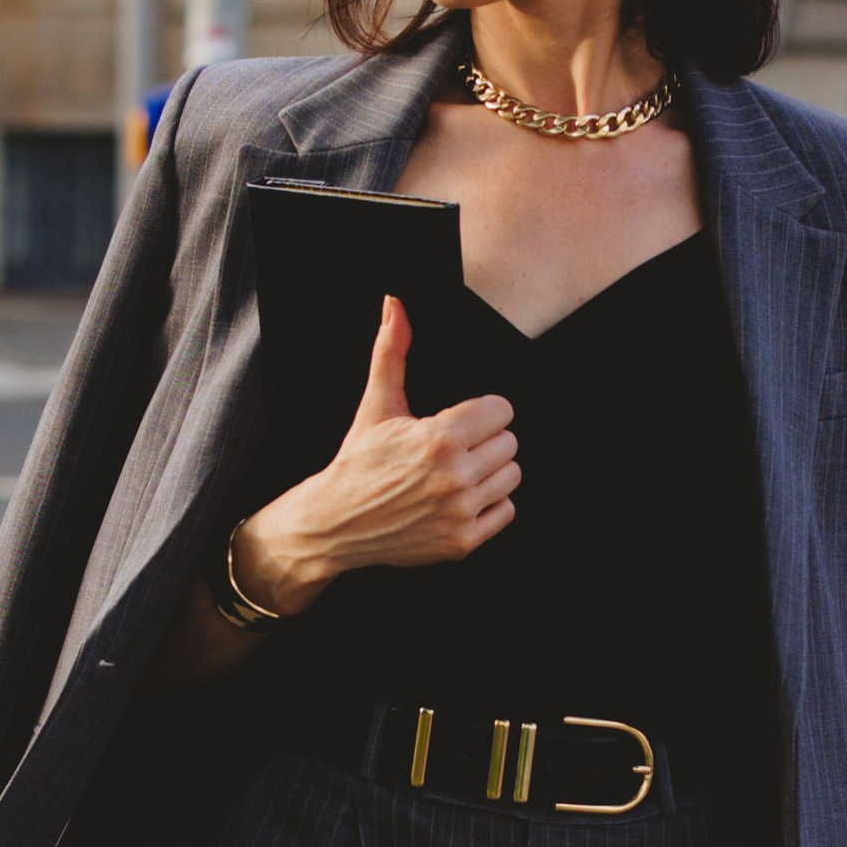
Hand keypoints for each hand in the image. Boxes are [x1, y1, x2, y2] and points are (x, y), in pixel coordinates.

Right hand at [230, 298, 517, 617]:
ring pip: (511, 476)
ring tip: (456, 473)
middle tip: (453, 449)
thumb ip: (393, 352)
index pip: (501, 410)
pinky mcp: (462, 542)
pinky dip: (488, 505)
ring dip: (489, 472)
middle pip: (509, 443)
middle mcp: (454, 477)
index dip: (481, 412)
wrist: (335, 524)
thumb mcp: (376, 406)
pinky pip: (506, 511)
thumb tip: (395, 304)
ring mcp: (460, 513)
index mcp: (439, 438)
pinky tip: (458, 499)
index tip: (462, 420)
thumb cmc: (357, 464)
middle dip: (484, 441)